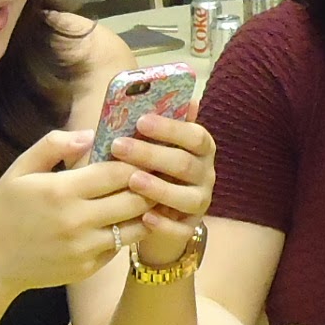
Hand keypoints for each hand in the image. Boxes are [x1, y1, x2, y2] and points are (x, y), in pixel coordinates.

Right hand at [0, 130, 151, 295]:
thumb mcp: (19, 170)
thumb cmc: (5, 209)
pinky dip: (127, 234)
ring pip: (135, 228)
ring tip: (149, 198)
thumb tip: (89, 134)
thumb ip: (52, 146)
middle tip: (156, 176)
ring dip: (145, 212)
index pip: (117, 173)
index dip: (137, 162)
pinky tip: (127, 221)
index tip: (144, 155)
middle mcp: (78, 221)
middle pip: (135, 200)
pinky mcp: (88, 268)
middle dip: (150, 186)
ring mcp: (85, 248)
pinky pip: (120, 248)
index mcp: (62, 191)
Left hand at [108, 106, 215, 270]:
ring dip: (160, 188)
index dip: (170, 128)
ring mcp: (200, 203)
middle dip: (152, 154)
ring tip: (132, 181)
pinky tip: (144, 217)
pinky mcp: (189, 229)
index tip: (141, 121)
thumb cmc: (150, 171)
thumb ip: (151, 127)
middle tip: (119, 146)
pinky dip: (164, 224)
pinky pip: (181, 229)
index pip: (194, 135)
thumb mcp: (150, 147)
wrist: (154, 215)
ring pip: (188, 197)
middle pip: (185, 164)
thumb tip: (153, 95)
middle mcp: (205, 174)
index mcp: (200, 149)